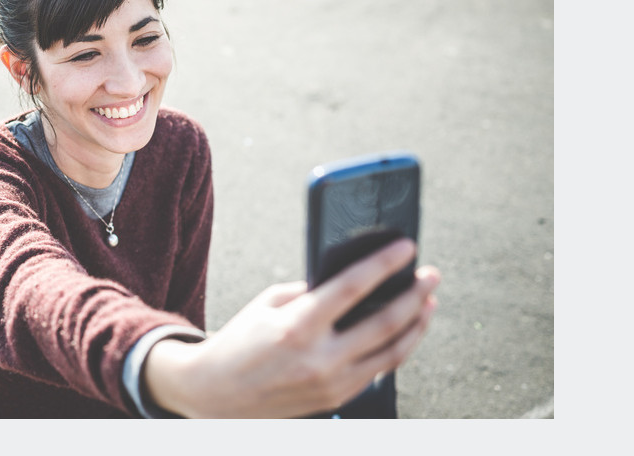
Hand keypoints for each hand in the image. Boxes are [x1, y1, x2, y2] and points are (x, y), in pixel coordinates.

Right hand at [143, 239, 439, 417]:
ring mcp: (332, 384)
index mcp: (297, 327)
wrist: (217, 393)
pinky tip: (406, 330)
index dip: (384, 264)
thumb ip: (309, 291)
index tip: (405, 248)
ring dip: (417, 324)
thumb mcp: (268, 304)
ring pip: (392, 352)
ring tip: (428, 302)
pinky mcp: (337, 399)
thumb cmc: (239, 343)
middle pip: (385, 323)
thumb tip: (349, 278)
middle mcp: (319, 359)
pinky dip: (398, 348)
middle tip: (430, 276)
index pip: (353, 288)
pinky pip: (379, 370)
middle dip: (415, 295)